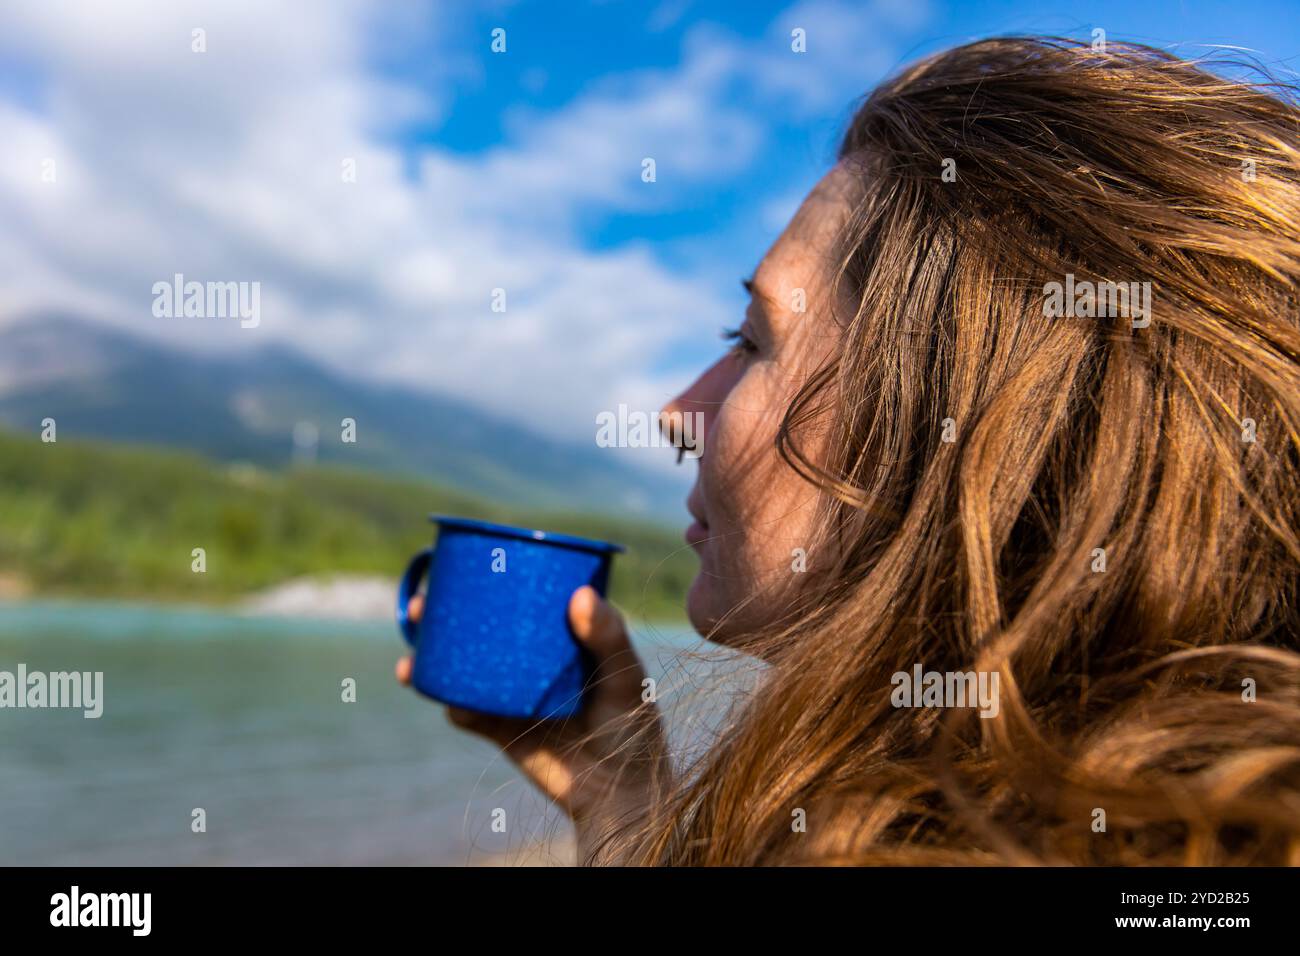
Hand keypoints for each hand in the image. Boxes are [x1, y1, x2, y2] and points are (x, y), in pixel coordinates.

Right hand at [396, 585, 667, 863]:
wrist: (620, 792)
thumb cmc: (634, 726)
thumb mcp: (626, 677)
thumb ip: (609, 638)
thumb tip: (579, 595)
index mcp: (561, 635)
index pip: (523, 598)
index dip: (491, 578)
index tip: (466, 562)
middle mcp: (532, 660)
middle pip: (481, 628)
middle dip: (443, 615)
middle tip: (421, 605)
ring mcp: (514, 694)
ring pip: (464, 669)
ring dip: (433, 658)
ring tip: (411, 657)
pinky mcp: (504, 730)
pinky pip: (468, 713)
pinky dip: (451, 703)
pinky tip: (439, 695)